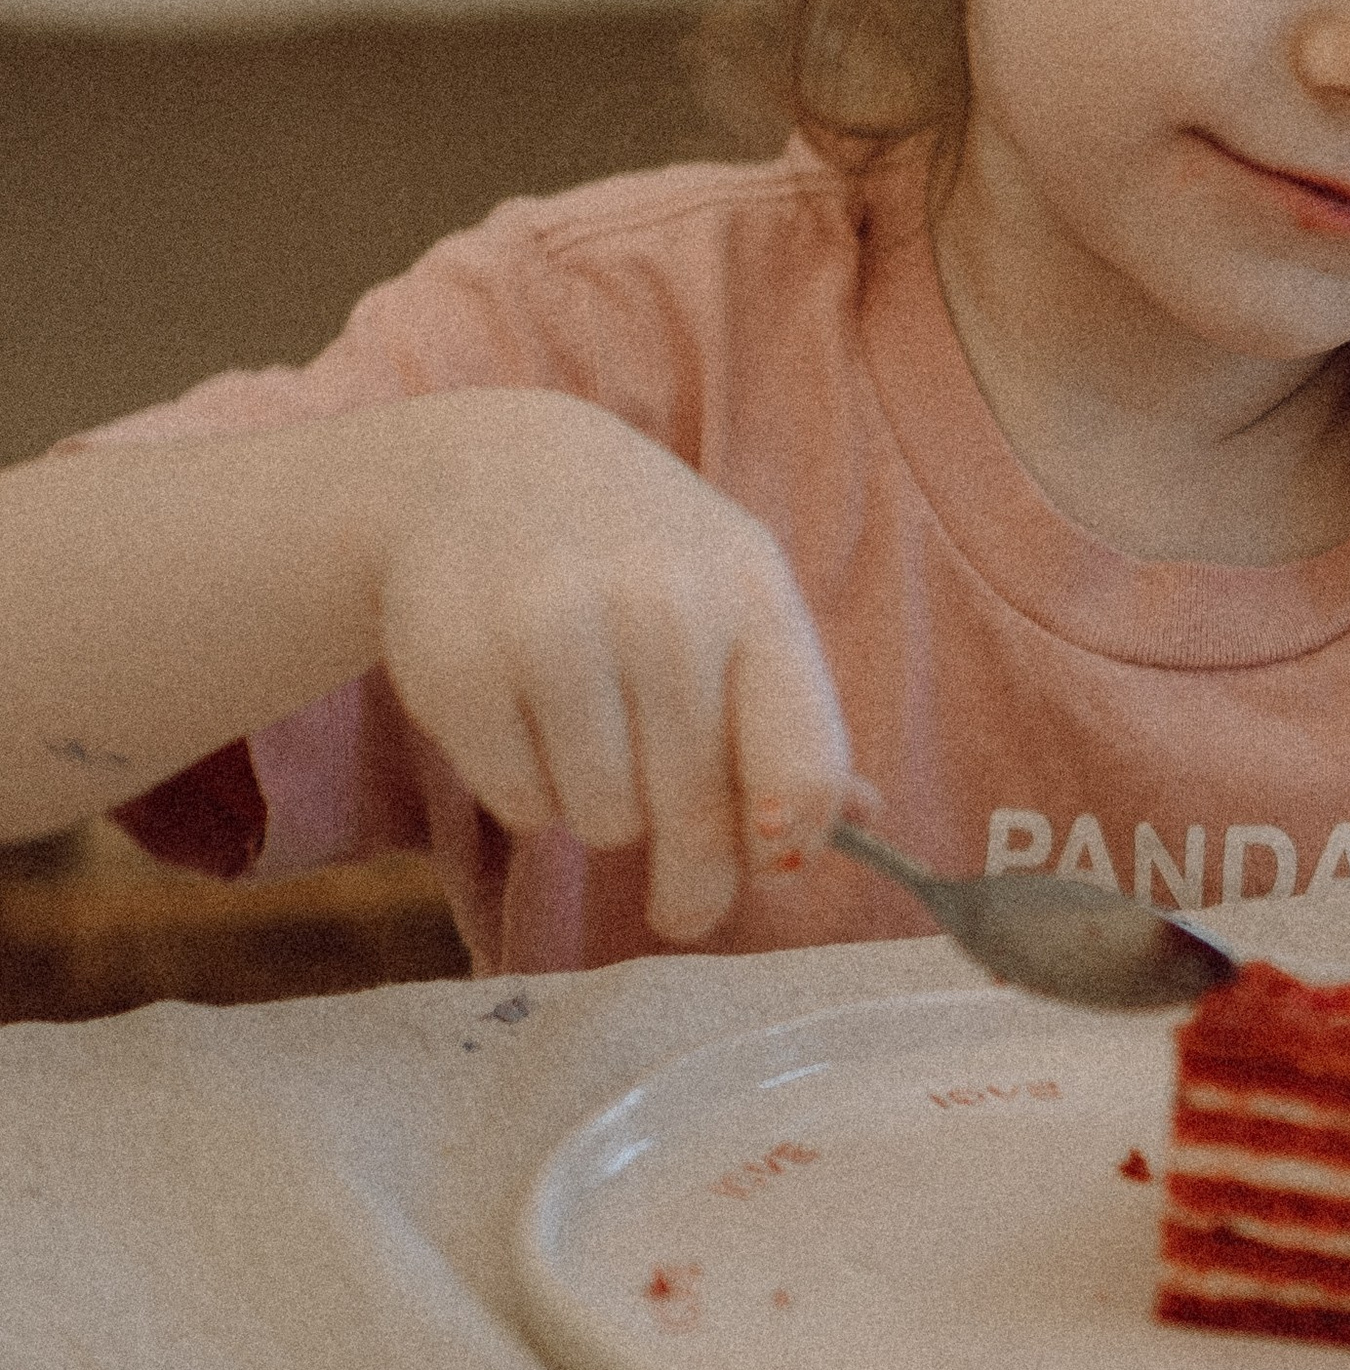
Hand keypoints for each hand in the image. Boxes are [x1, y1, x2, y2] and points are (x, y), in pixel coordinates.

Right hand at [369, 395, 854, 942]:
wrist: (484, 466)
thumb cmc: (636, 547)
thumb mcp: (732, 593)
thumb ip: (792, 711)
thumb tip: (867, 822)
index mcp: (751, 589)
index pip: (803, 767)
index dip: (789, 845)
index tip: (768, 870)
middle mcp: (661, 606)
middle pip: (699, 818)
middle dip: (694, 880)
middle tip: (683, 903)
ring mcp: (556, 632)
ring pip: (605, 823)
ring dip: (599, 810)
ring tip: (587, 733)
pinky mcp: (462, 669)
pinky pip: (522, 807)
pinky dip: (525, 791)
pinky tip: (525, 717)